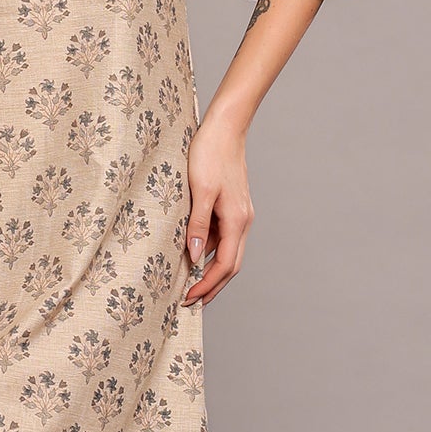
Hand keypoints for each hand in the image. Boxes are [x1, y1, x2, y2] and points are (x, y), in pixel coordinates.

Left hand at [181, 117, 253, 305]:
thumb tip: (193, 258)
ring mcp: (238, 215)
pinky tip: (191, 256)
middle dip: (212, 287)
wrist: (224, 128)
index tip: (188, 299)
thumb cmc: (210, 155)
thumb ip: (197, 225)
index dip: (208, 286)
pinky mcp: (231, 207)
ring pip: (226, 252)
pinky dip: (207, 252)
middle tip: (189, 303)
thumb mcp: (199, 191)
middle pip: (230, 266)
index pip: (225, 266)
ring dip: (210, 271)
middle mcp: (242, 222)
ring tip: (188, 284)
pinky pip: (221, 237)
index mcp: (237, 221)